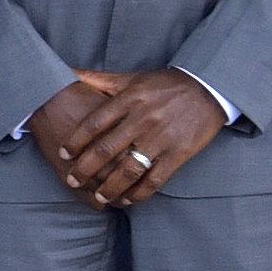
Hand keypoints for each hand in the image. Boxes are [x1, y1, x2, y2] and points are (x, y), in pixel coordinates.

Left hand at [49, 70, 227, 209]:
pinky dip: (139, 193)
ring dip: (110, 187)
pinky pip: (155, 179)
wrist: (208, 88)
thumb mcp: (130, 78)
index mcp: (129, 99)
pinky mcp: (179, 153)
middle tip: (72, 180)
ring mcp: (161, 138)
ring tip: (99, 197)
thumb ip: (96, 78)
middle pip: (107, 149)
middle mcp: (143, 119)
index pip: (94, 123)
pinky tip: (127, 200)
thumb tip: (65, 70)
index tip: (63, 154)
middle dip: (85, 169)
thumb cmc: (163, 85)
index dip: (75, 141)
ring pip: (129, 169)